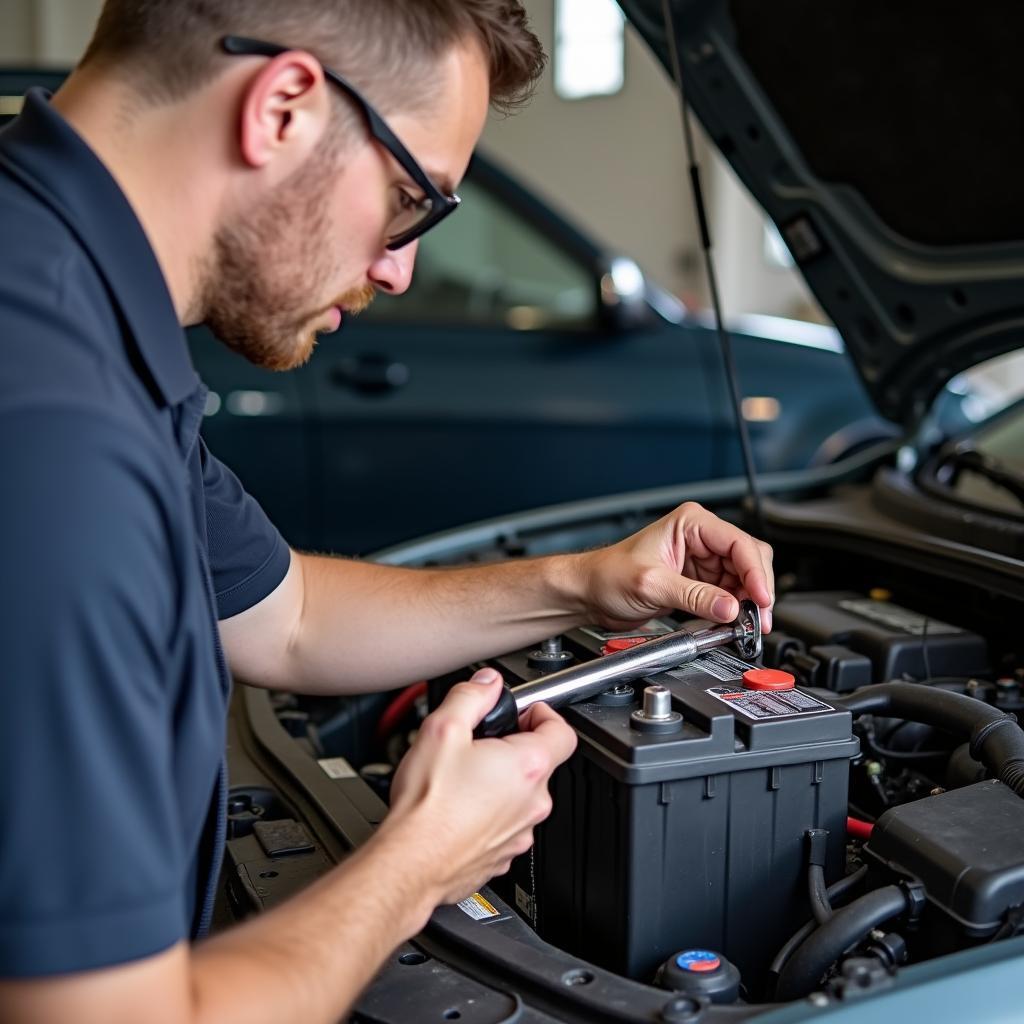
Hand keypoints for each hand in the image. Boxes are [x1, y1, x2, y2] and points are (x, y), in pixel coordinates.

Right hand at [382, 669, 576, 906]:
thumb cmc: (427, 806)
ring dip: (501, 783)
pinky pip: (505, 825)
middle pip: (539, 763)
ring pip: (521, 796)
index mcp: (528, 767)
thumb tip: (486, 683)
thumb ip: (471, 696)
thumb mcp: (443, 729)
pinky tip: (459, 808)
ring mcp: (520, 833)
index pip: (563, 731)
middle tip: (481, 742)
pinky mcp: (503, 855)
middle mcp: (533, 803)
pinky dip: (489, 814)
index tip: (524, 712)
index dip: (543, 714)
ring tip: (464, 777)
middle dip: (513, 747)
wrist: (410, 863)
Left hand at [576, 501, 773, 630]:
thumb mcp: (651, 585)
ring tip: (746, 626)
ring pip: (744, 580)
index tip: (761, 600)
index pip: (739, 544)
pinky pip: (729, 595)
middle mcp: (701, 538)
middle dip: (757, 590)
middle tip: (757, 619)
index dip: (756, 573)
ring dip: (748, 603)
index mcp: (691, 523)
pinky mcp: (699, 582)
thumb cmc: (608, 575)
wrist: (590, 592)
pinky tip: (733, 623)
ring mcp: (702, 560)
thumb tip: (730, 609)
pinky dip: (735, 610)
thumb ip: (694, 597)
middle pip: (749, 560)